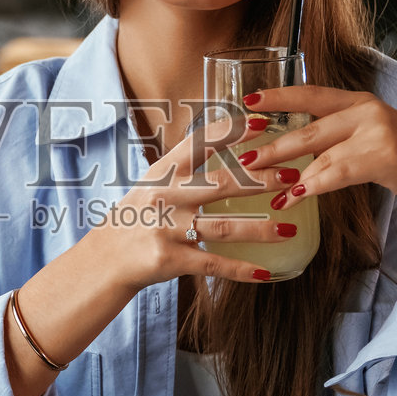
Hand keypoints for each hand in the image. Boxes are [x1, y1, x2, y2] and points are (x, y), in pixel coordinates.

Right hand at [83, 117, 304, 292]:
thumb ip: (183, 167)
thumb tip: (222, 140)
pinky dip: (241, 270)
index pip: (200, 142)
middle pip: (222, 183)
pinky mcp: (170, 259)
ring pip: (223, 226)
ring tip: (290, 228)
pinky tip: (266, 273)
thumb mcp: (152, 184)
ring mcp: (168, 228)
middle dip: (261, 179)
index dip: (233, 130)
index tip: (263, 122)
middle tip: (293, 175)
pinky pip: (213, 264)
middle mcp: (166, 196)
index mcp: (163, 171)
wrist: (103, 259)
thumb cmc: (134, 218)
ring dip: (261, 229)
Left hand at [236, 86, 396, 225]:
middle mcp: (368, 110)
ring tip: (264, 186)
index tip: (248, 102)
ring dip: (288, 172)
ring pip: (320, 153)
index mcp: (360, 102)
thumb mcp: (371, 138)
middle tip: (244, 156)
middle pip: (308, 127)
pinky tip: (294, 196)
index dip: (279, 97)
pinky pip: (338, 172)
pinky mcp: (385, 155)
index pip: (312, 94)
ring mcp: (378, 131)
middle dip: (273, 144)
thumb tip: (295, 149)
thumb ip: (339, 136)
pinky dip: (313, 186)